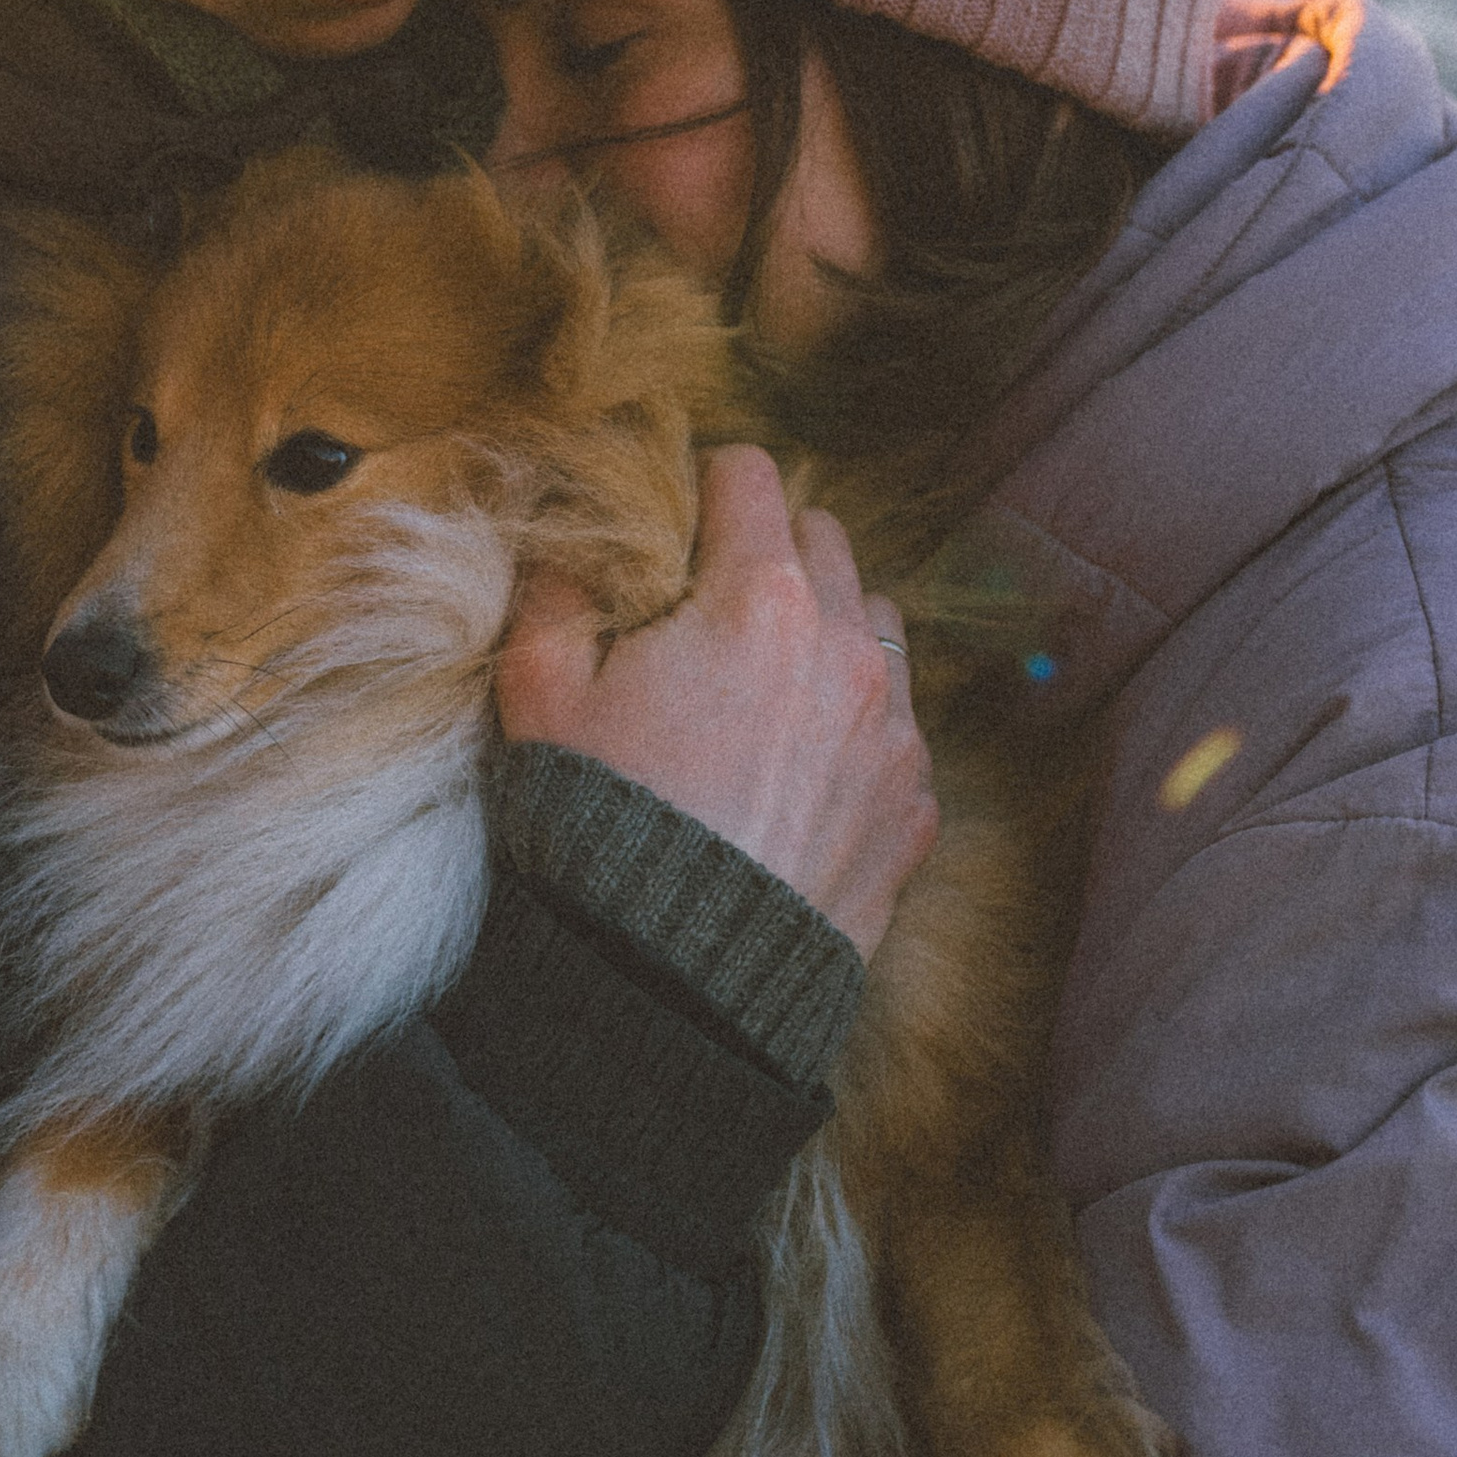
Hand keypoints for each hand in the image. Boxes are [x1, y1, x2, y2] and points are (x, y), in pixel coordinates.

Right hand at [496, 444, 937, 956]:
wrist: (675, 982)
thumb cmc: (601, 826)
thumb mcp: (541, 696)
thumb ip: (556, 594)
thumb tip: (572, 547)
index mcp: (756, 599)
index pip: (748, 475)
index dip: (702, 484)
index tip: (676, 521)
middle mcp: (843, 649)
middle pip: (825, 538)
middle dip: (770, 547)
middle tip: (712, 598)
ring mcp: (892, 730)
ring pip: (877, 623)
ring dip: (829, 624)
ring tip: (767, 675)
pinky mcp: (915, 805)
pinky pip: (898, 723)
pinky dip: (857, 719)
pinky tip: (801, 760)